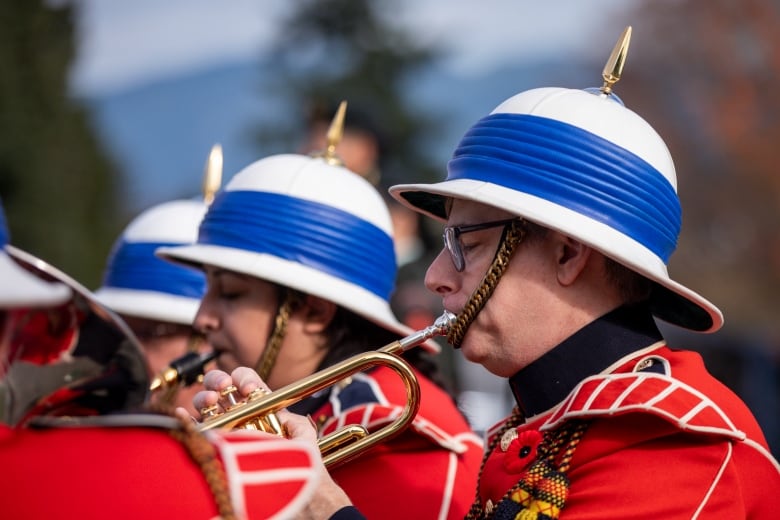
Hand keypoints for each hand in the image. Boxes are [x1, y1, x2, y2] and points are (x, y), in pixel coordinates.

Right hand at [194, 367, 353, 519]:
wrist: (298, 503)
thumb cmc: (303, 472)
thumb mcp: (303, 438)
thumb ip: (294, 418)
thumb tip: (282, 409)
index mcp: (261, 412)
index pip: (247, 385)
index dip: (245, 379)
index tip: (250, 390)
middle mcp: (241, 421)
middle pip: (221, 390)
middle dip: (218, 381)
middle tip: (225, 388)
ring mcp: (226, 435)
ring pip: (206, 408)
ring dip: (205, 398)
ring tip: (212, 402)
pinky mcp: (215, 451)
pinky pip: (194, 434)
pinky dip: (185, 421)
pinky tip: (183, 413)